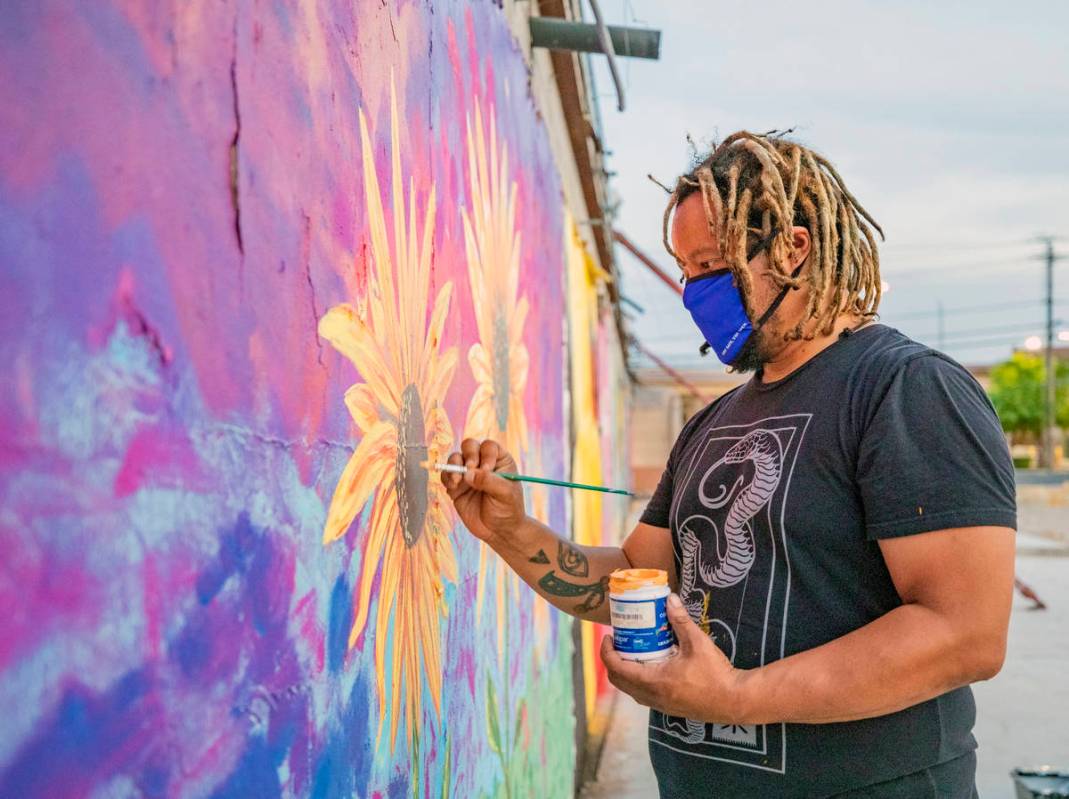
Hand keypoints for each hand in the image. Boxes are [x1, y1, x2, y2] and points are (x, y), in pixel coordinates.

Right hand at [441, 438, 526, 548]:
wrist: (499, 531)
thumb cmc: (508, 510)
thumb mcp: (505, 494)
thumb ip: (489, 481)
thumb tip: (468, 473)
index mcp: (499, 460)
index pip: (489, 447)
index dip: (486, 454)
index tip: (487, 469)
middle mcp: (482, 463)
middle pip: (469, 446)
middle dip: (468, 455)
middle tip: (470, 469)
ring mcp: (468, 474)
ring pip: (455, 458)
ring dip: (454, 466)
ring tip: (457, 481)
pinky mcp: (456, 486)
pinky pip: (446, 475)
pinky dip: (446, 478)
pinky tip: (453, 488)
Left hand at [600, 593, 746, 723]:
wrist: (735, 700)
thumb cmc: (716, 673)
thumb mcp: (697, 642)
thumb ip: (680, 620)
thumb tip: (669, 599)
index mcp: (654, 681)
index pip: (617, 668)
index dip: (607, 652)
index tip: (608, 636)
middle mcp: (652, 696)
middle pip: (618, 681)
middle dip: (613, 661)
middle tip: (618, 642)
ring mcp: (660, 705)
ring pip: (631, 690)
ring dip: (625, 672)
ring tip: (633, 652)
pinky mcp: (669, 708)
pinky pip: (643, 695)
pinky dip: (638, 680)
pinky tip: (651, 665)